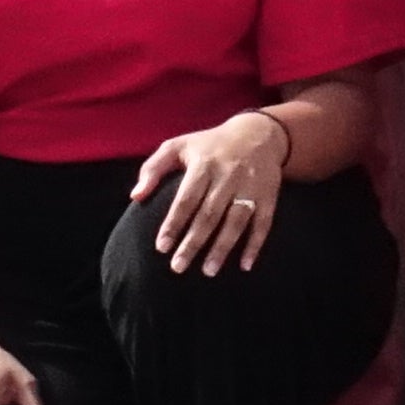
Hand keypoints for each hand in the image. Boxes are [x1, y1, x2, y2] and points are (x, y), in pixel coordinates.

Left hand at [131, 109, 286, 272]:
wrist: (258, 133)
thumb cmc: (210, 145)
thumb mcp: (178, 145)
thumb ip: (153, 168)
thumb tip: (136, 196)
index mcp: (204, 164)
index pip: (186, 199)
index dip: (174, 224)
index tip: (161, 248)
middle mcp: (228, 175)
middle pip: (209, 214)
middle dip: (194, 243)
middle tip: (178, 267)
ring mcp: (250, 186)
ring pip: (236, 221)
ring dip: (223, 247)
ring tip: (208, 271)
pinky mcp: (268, 195)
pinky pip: (263, 223)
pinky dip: (255, 245)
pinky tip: (245, 266)